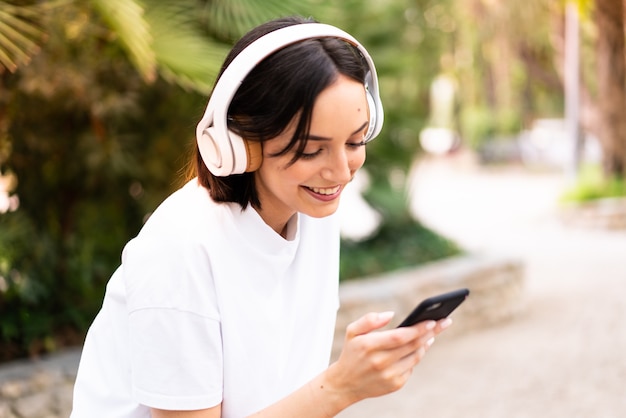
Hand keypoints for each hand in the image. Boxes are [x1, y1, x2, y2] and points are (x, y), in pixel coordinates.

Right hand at [324, 312, 451, 403]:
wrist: (345, 383)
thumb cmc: (352, 352)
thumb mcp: (352, 331)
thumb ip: (369, 320)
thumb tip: (391, 314)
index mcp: (369, 346)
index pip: (400, 336)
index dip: (418, 328)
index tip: (432, 320)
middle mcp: (380, 362)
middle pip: (412, 345)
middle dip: (431, 332)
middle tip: (444, 322)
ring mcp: (389, 375)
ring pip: (416, 356)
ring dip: (426, 344)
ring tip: (432, 334)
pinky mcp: (395, 385)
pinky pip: (412, 367)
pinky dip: (417, 356)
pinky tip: (420, 347)